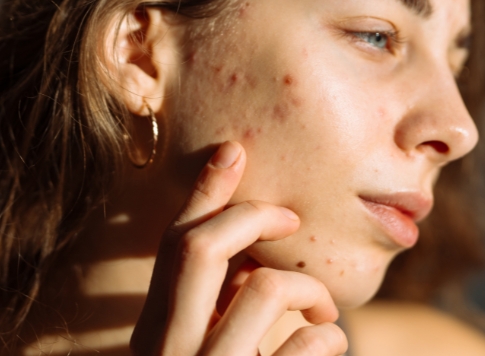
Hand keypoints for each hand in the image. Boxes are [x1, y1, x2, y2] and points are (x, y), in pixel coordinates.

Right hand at [130, 141, 347, 354]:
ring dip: (309, 288)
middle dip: (252, 217)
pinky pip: (306, 342)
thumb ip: (218, 297)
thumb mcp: (207, 341)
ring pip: (265, 288)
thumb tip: (252, 236)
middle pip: (199, 248)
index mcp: (153, 332)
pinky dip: (328, 336)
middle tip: (292, 218)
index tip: (233, 149)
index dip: (204, 192)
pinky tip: (330, 341)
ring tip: (324, 311)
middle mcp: (168, 350)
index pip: (172, 245)